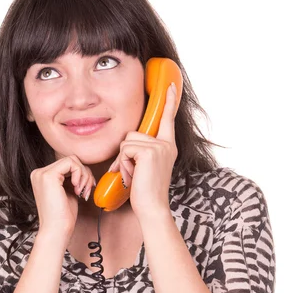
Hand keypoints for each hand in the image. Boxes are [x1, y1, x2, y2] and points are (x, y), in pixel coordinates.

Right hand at [30, 155, 95, 238]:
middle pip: (70, 160)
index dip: (81, 174)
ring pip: (72, 160)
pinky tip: (77, 188)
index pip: (66, 164)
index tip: (86, 188)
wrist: (56, 230)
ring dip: (84, 175)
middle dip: (84, 174)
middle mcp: (39, 173)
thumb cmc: (63, 216)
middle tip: (86, 190)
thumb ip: (71, 178)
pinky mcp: (48, 176)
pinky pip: (71, 163)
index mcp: (42, 177)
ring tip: (83, 191)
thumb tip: (84, 168)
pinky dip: (80, 174)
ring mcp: (42, 173)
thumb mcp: (68, 191)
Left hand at [108, 82, 177, 220]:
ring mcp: (159, 146)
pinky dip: (123, 164)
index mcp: (168, 146)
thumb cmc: (146, 191)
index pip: (168, 119)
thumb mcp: (147, 167)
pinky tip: (132, 176)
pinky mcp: (149, 151)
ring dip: (123, 161)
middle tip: (132, 173)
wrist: (152, 207)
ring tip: (133, 175)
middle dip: (126, 154)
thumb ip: (143, 152)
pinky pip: (125, 149)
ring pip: (127, 141)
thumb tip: (129, 143)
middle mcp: (166, 144)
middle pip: (133, 133)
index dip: (169, 101)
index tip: (169, 86)